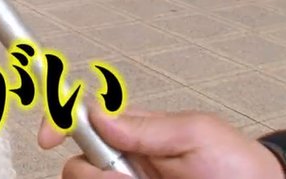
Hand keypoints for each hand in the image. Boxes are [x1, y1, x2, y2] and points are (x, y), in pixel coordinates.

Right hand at [36, 109, 285, 178]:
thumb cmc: (238, 164)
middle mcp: (124, 165)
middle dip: (94, 174)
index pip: (81, 120)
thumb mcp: (197, 134)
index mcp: (132, 133)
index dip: (57, 122)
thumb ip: (147, 126)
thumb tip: (99, 113)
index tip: (47, 139)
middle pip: (77, 168)